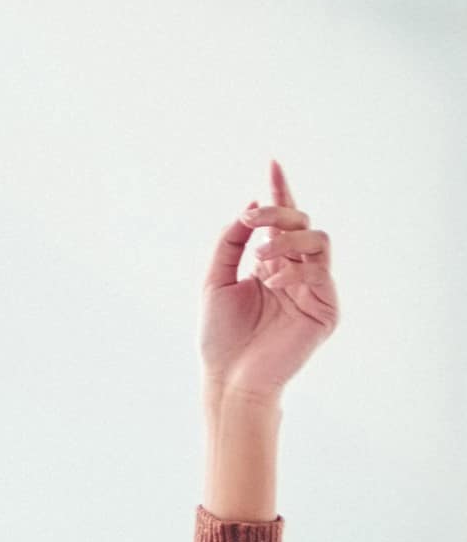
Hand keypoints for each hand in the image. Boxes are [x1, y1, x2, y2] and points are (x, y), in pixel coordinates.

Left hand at [200, 159, 339, 400]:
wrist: (229, 378)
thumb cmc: (220, 338)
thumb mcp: (215, 281)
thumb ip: (230, 243)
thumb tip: (249, 207)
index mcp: (271, 265)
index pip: (282, 222)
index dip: (279, 192)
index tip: (272, 163)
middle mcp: (295, 273)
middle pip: (302, 223)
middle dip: (278, 214)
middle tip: (253, 218)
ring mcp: (314, 290)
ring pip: (317, 240)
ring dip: (286, 240)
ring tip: (260, 259)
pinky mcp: (326, 310)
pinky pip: (320, 272)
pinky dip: (294, 270)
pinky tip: (272, 283)